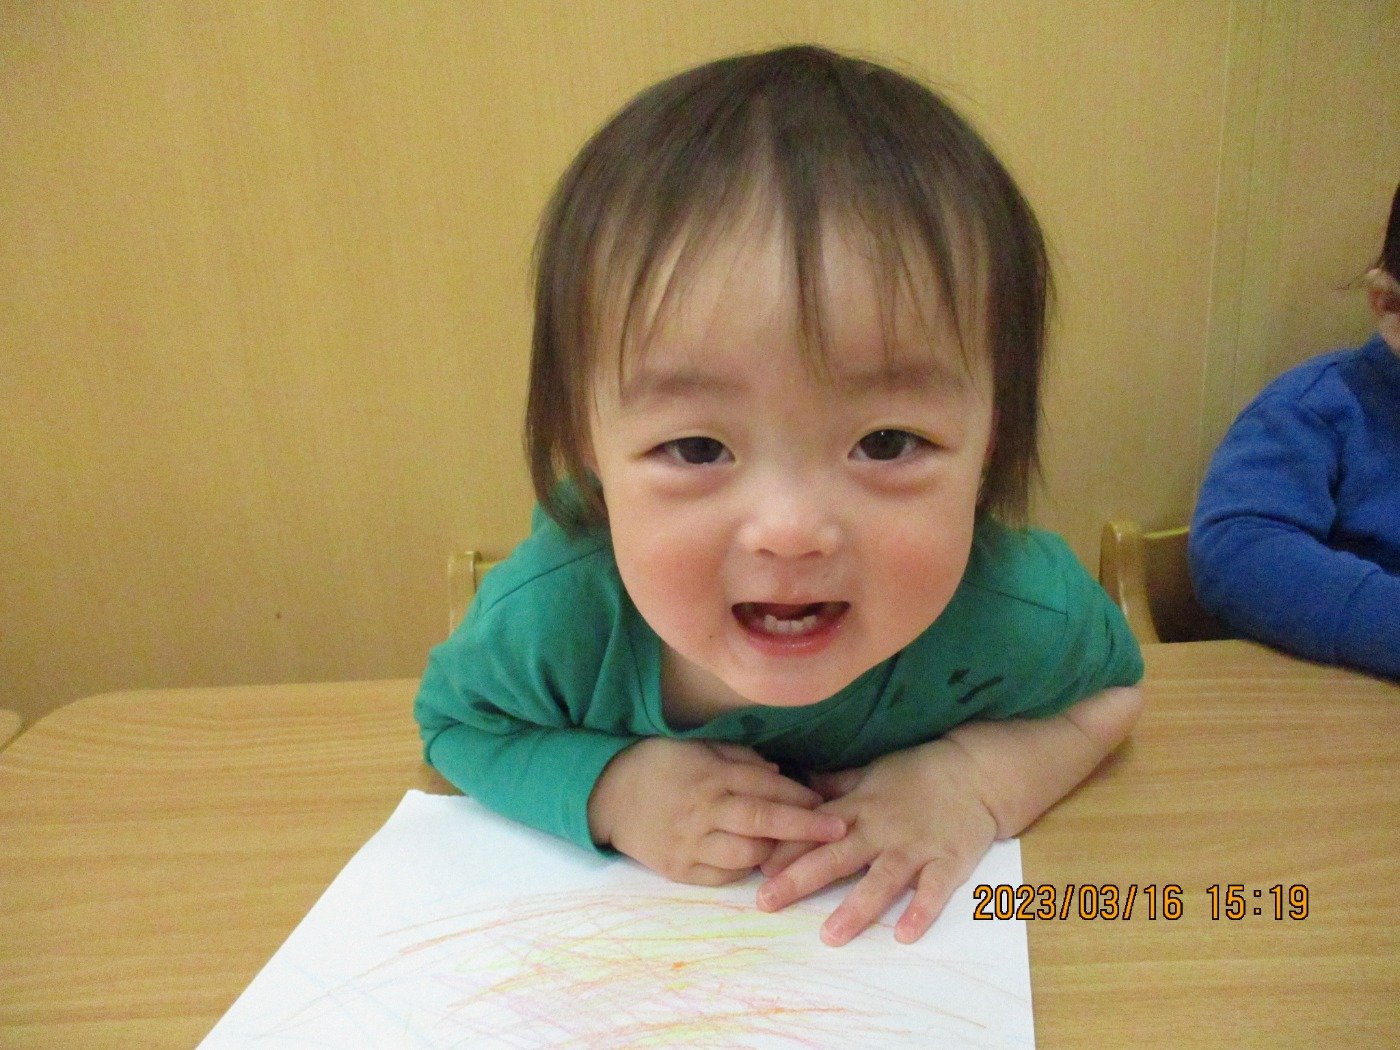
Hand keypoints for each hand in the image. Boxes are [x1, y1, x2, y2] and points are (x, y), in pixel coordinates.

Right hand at [587, 737, 846, 886]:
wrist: (607, 793)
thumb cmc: (660, 763)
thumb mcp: (699, 747)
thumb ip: (741, 758)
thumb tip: (781, 773)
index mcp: (710, 777)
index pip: (766, 787)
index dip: (801, 797)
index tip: (830, 802)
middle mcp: (703, 811)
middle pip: (763, 822)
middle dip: (805, 828)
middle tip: (838, 830)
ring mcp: (691, 844)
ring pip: (748, 855)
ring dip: (777, 852)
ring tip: (797, 848)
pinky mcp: (680, 870)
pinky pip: (724, 876)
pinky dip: (747, 868)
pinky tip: (760, 860)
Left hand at [756, 738, 996, 945]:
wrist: (975, 771)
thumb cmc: (917, 773)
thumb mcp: (870, 772)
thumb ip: (833, 786)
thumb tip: (791, 788)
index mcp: (860, 808)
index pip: (815, 830)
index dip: (786, 848)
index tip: (757, 867)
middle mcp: (882, 829)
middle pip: (836, 856)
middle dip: (800, 878)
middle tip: (767, 902)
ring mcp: (916, 847)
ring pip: (882, 879)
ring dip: (856, 907)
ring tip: (831, 935)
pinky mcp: (949, 862)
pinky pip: (934, 890)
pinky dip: (921, 911)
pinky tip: (904, 934)